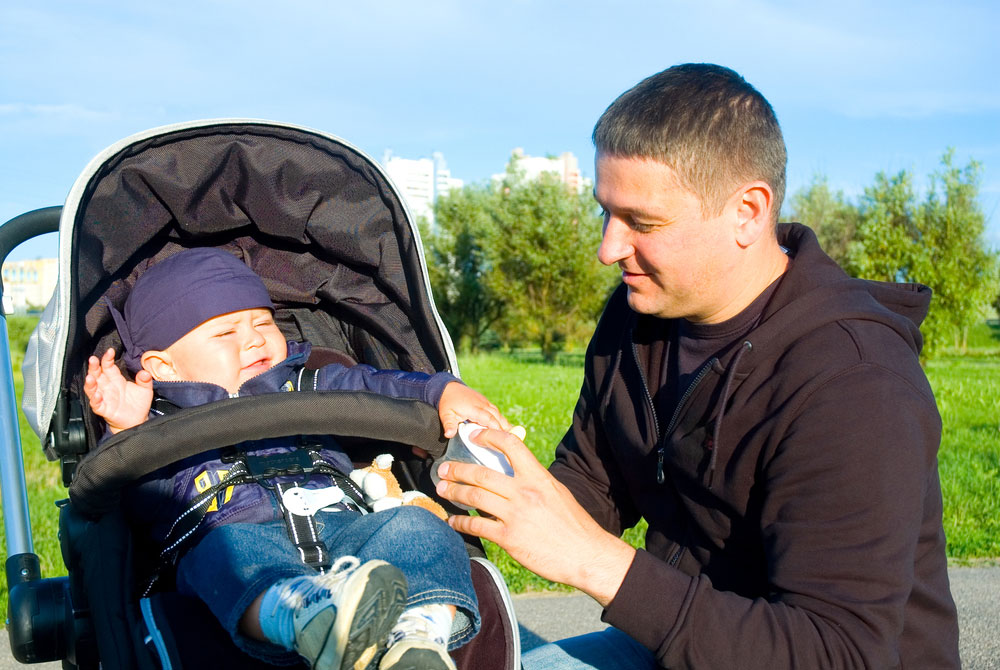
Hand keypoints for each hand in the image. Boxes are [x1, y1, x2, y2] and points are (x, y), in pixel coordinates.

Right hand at [84, 348, 153, 432]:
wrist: (138, 420)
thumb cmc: (139, 404)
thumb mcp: (145, 390)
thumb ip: (145, 380)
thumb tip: (145, 372)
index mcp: (116, 379)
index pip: (108, 367)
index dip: (107, 359)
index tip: (110, 351)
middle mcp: (107, 387)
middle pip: (97, 375)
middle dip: (93, 367)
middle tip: (92, 359)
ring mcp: (104, 398)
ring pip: (93, 389)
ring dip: (90, 383)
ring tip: (90, 377)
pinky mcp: (104, 409)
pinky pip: (97, 404)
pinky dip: (96, 400)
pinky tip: (98, 395)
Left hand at [434, 428, 635, 605]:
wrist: (585, 555)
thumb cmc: (573, 524)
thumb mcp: (557, 492)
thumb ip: (535, 480)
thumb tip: (516, 473)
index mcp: (538, 477)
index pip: (510, 445)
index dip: (489, 436)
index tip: (474, 436)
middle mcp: (524, 492)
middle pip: (481, 473)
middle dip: (458, 469)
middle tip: (444, 468)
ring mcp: (515, 515)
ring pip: (474, 497)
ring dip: (454, 492)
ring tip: (442, 490)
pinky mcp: (509, 538)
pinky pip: (477, 526)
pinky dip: (460, 523)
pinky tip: (452, 522)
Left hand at [438, 382, 510, 437]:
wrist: (447, 387)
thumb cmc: (447, 402)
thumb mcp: (445, 414)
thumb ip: (449, 425)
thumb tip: (449, 434)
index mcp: (474, 408)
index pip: (489, 419)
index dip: (496, 429)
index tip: (502, 439)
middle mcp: (482, 404)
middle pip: (497, 417)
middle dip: (504, 428)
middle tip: (512, 440)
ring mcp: (485, 402)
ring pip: (498, 413)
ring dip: (504, 423)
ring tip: (511, 435)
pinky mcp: (485, 402)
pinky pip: (495, 411)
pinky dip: (500, 419)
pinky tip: (503, 427)